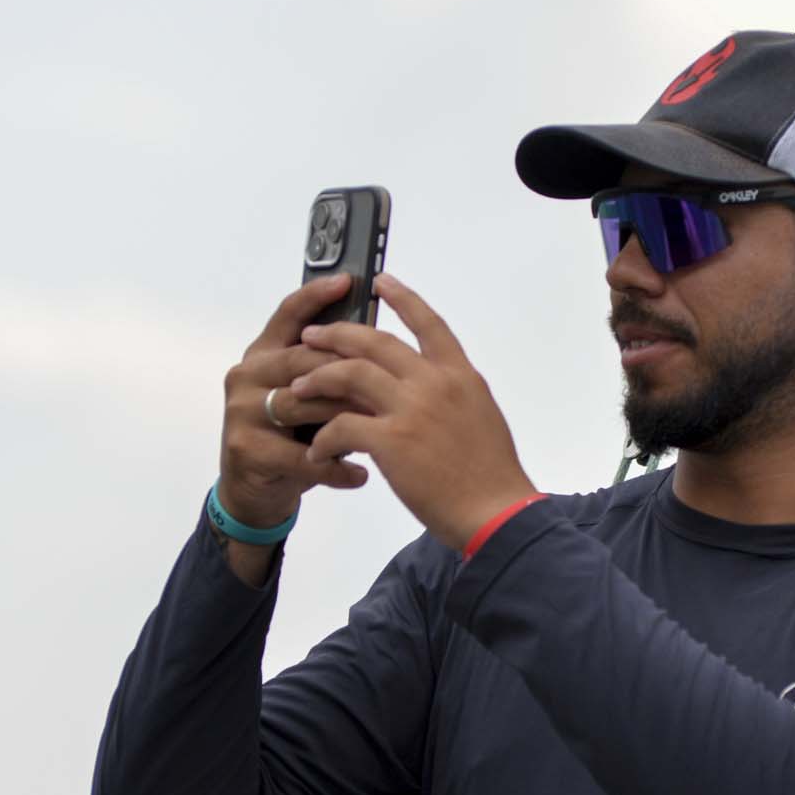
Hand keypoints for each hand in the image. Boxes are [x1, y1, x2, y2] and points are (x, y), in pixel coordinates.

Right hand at [218, 271, 374, 527]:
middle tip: (391, 379)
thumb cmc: (294, 437)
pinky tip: (361, 475)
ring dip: (346, 418)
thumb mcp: (311, 397)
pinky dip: (336, 466)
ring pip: (302, 403)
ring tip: (382, 428)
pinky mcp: (246, 448)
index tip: (348, 280)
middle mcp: (248, 374)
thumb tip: (382, 339)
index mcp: (265, 353)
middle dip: (348, 369)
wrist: (256, 491)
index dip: (317, 296)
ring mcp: (242, 411)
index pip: (290, 315)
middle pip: (303, 358)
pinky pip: (300, 455)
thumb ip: (332, 369)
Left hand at [292, 271, 540, 551]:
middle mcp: (435, 383)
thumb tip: (432, 389)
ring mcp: (412, 409)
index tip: (381, 282)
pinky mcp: (391, 441)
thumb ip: (454, 396)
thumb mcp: (481, 418)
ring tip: (298, 388)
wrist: (496, 513)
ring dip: (318, 379)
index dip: (403, 299)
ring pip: (351, 374)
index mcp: (461, 375)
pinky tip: (316, 452)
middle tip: (312, 335)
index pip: (429, 324)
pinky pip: (342, 427)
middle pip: (376, 341)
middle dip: (338, 334)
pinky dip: (323, 438)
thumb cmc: (492, 476)